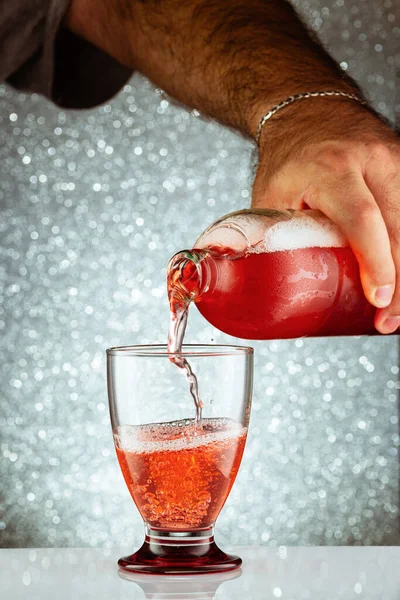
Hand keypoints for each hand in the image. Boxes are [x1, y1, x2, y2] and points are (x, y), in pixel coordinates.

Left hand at [252, 99, 399, 333]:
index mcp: (332, 167)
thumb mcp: (269, 192)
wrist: (309, 109)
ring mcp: (395, 159)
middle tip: (389, 319)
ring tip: (396, 306)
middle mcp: (372, 160)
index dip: (374, 262)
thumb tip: (246, 278)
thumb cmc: (287, 155)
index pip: (362, 219)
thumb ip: (266, 232)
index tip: (378, 299)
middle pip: (399, 225)